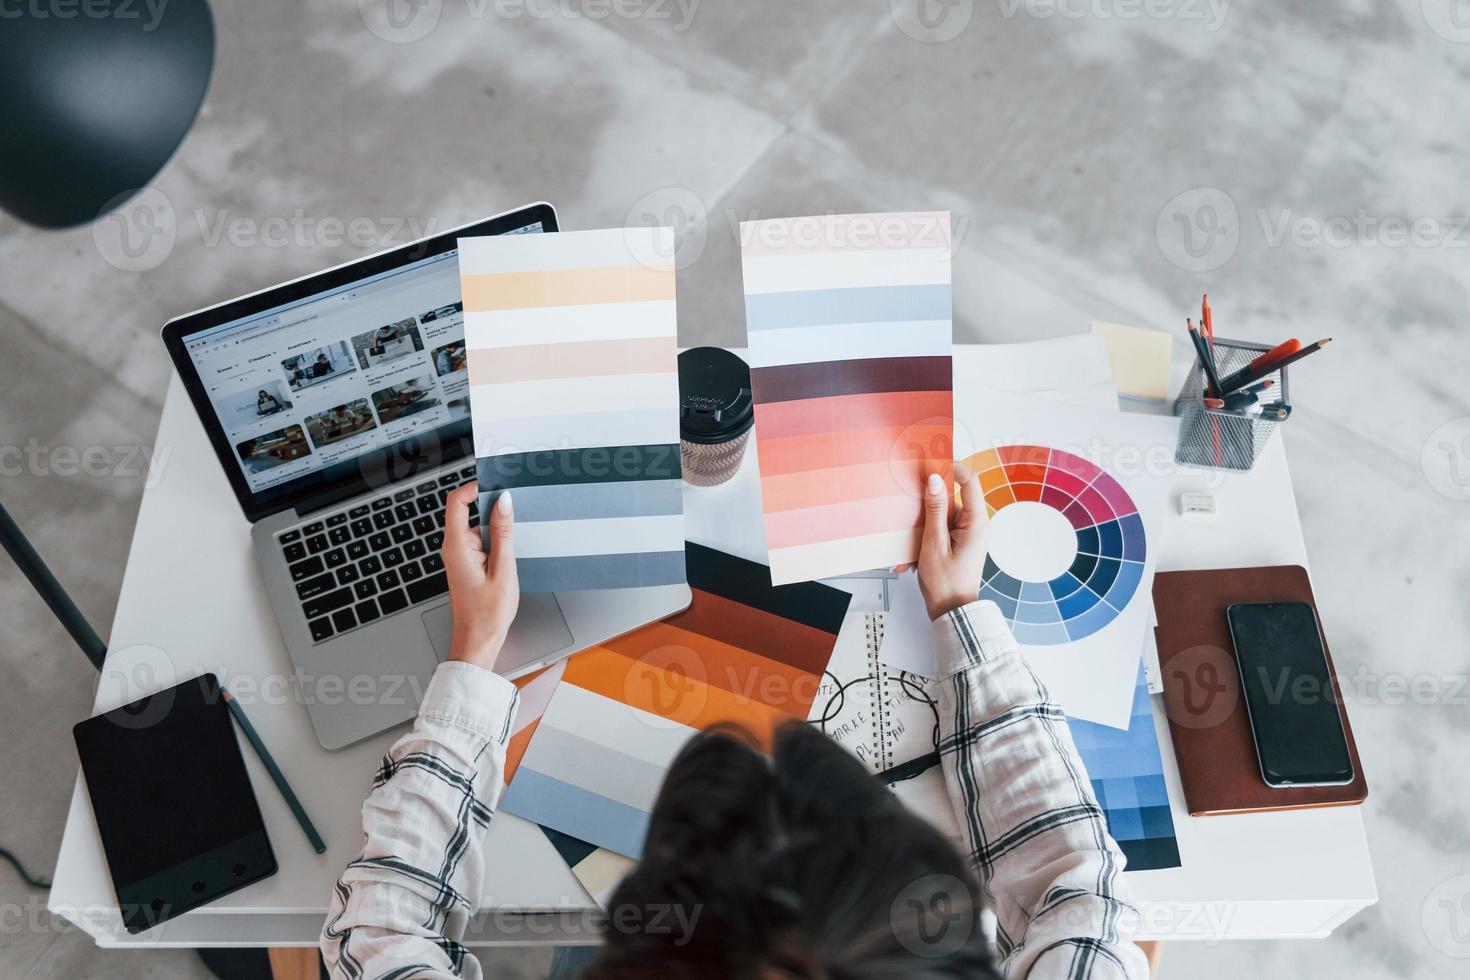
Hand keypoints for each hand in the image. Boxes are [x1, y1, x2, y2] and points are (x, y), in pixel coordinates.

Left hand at [442, 483, 519, 670]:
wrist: (479, 641)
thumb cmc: (487, 613)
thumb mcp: (504, 569)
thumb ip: (503, 532)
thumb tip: (504, 501)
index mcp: (456, 546)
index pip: (456, 501)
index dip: (475, 487)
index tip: (497, 484)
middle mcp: (454, 547)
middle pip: (469, 511)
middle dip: (493, 508)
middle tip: (516, 512)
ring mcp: (460, 554)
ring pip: (479, 526)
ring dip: (498, 528)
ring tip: (515, 544)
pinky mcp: (468, 562)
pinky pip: (482, 541)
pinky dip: (498, 542)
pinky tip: (510, 556)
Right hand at [913, 466, 988, 620]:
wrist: (952, 614)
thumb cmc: (946, 584)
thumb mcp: (934, 544)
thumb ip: (935, 509)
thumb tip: (935, 479)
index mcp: (976, 522)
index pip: (969, 481)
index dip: (951, 468)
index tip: (930, 464)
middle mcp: (975, 525)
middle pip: (949, 499)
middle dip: (925, 509)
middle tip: (908, 515)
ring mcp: (966, 534)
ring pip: (939, 517)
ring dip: (920, 531)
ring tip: (908, 552)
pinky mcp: (957, 542)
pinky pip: (938, 532)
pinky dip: (922, 542)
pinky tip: (910, 559)